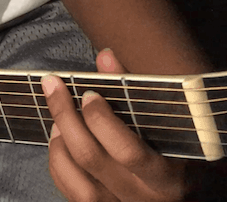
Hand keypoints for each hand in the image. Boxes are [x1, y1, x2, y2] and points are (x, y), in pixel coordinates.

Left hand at [42, 49, 187, 200]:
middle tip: (53, 87)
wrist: (191, 198)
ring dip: (58, 142)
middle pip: (90, 157)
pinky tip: (59, 141)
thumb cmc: (185, 159)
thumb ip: (137, 93)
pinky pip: (70, 191)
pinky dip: (57, 163)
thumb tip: (105, 57)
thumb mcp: (174, 129)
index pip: (127, 151)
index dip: (101, 120)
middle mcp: (141, 197)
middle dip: (65, 116)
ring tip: (58, 117)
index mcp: (168, 179)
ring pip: (76, 180)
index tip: (88, 93)